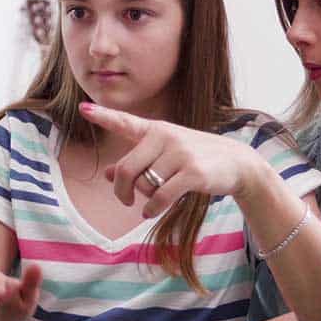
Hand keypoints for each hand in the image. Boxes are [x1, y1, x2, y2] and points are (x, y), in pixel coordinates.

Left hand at [78, 102, 267, 217]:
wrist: (237, 163)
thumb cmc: (195, 158)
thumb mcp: (165, 155)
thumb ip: (136, 163)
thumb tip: (107, 174)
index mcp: (156, 130)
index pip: (125, 122)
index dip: (103, 116)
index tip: (83, 109)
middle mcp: (165, 137)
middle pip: (126, 169)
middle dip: (121, 190)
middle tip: (124, 200)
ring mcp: (180, 153)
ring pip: (144, 185)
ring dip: (145, 198)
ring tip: (156, 198)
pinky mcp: (192, 172)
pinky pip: (160, 197)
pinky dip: (152, 209)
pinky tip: (151, 212)